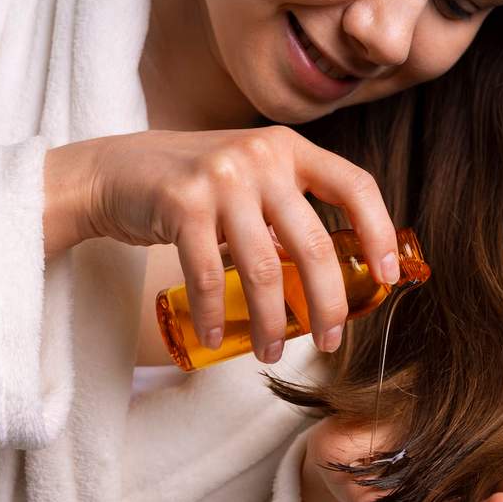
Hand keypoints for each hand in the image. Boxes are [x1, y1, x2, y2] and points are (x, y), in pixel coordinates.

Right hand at [43, 127, 398, 362]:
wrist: (115, 170)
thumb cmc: (195, 186)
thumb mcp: (252, 180)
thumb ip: (289, 210)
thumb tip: (332, 274)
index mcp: (289, 150)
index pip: (355, 186)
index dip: (379, 232)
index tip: (387, 278)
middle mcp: (261, 157)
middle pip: (315, 244)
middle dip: (328, 303)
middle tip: (330, 340)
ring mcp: (220, 178)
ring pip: (264, 268)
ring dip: (273, 321)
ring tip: (273, 352)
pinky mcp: (181, 203)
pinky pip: (207, 275)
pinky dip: (215, 315)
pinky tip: (219, 338)